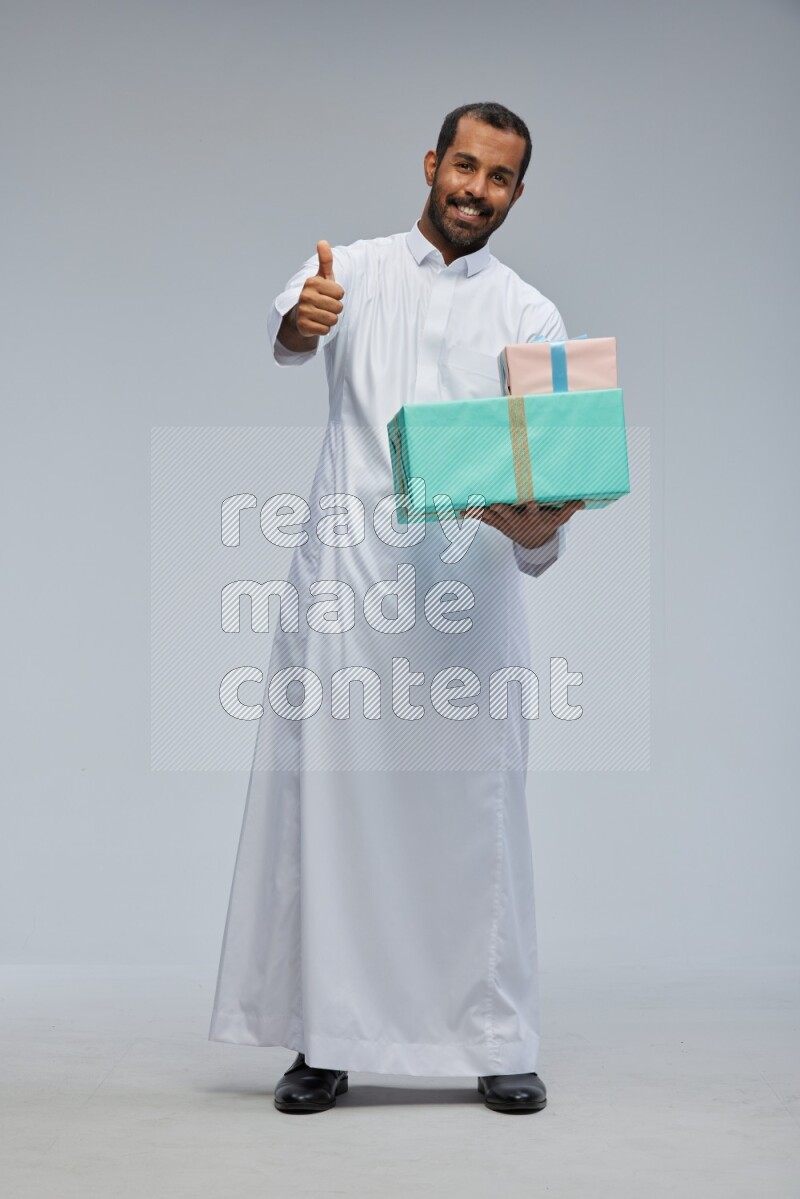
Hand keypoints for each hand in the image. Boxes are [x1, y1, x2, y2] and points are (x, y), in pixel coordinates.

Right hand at [293, 240, 344, 337]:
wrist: (300, 315)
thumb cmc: (317, 293)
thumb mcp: (323, 277)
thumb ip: (325, 260)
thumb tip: (322, 241)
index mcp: (312, 282)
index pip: (340, 293)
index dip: (338, 296)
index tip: (329, 295)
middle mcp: (305, 295)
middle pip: (338, 307)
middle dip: (335, 309)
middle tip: (325, 306)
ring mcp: (303, 311)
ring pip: (333, 319)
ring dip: (331, 319)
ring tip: (322, 315)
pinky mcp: (303, 326)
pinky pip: (325, 330)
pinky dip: (324, 329)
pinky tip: (316, 323)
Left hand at [465, 499, 584, 547]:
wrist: (532, 542)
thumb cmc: (546, 524)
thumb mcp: (559, 518)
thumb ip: (568, 509)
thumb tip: (582, 501)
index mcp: (532, 518)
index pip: (533, 512)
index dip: (531, 508)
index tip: (530, 501)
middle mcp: (518, 521)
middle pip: (509, 515)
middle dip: (503, 509)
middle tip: (496, 503)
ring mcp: (505, 523)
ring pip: (493, 516)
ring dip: (483, 511)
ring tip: (470, 506)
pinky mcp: (497, 523)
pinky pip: (483, 518)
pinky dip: (473, 515)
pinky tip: (460, 511)